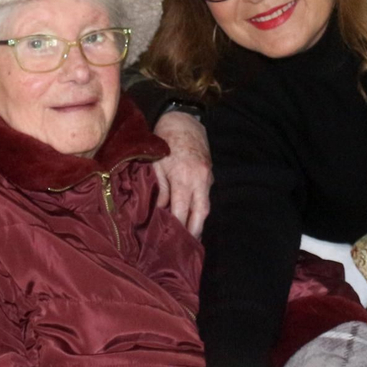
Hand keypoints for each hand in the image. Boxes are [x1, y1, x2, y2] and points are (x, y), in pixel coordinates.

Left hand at [152, 110, 212, 236]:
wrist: (183, 120)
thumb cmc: (164, 141)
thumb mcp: (157, 166)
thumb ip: (161, 190)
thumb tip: (161, 210)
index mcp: (183, 178)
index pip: (181, 210)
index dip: (177, 226)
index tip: (170, 240)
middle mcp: (199, 180)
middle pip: (201, 213)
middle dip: (195, 230)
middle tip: (187, 246)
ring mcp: (207, 177)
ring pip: (206, 206)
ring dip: (199, 221)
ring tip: (191, 235)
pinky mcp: (210, 174)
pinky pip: (206, 195)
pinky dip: (199, 207)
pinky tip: (192, 215)